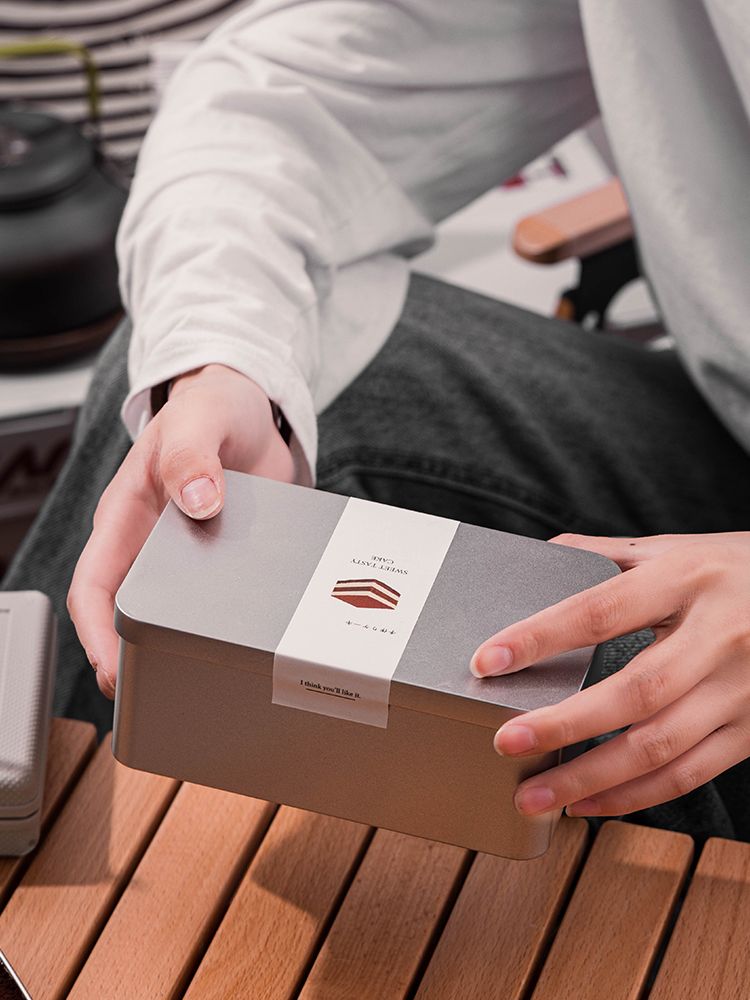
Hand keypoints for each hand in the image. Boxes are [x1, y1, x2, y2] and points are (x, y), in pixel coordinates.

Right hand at [68, 364, 293, 698]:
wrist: (253, 407)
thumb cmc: (212, 407)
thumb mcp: (198, 421)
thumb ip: (193, 455)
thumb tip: (198, 501)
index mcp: (127, 515)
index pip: (94, 584)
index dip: (94, 631)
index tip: (109, 668)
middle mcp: (152, 543)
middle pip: (129, 611)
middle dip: (133, 656)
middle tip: (157, 694)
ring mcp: (190, 555)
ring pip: (175, 612)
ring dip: (180, 646)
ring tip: (201, 682)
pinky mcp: (227, 558)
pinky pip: (222, 599)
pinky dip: (227, 624)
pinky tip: (248, 644)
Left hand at [470, 532, 749, 818]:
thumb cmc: (739, 569)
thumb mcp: (680, 548)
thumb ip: (610, 556)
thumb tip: (540, 557)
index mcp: (688, 578)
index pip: (601, 609)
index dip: (541, 636)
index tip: (488, 660)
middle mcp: (718, 636)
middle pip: (634, 690)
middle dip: (564, 723)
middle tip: (505, 741)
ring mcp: (741, 689)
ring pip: (661, 746)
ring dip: (591, 777)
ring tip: (534, 794)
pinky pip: (691, 774)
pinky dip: (635, 796)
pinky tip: (588, 802)